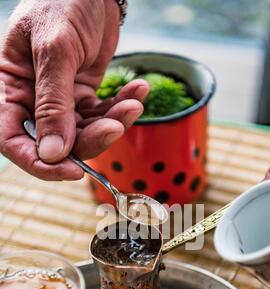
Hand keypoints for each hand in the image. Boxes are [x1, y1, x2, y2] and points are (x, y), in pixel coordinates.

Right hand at [0, 0, 148, 180]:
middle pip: (56, 142)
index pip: (13, 139)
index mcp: (9, 87)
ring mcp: (60, 100)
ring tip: (132, 102)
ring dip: (113, 123)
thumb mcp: (55, 48)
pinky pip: (103, 114)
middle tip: (115, 127)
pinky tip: (137, 91)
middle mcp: (32, 99)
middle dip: (90, 140)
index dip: (39, 163)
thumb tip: (53, 153)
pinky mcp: (84, 95)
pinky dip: (122, 106)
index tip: (72, 171)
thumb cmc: (62, 0)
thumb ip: (53, 102)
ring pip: (85, 132)